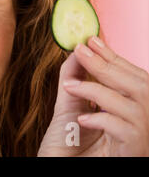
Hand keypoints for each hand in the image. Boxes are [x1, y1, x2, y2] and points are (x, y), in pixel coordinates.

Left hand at [38, 36, 148, 155]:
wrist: (62, 167)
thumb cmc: (70, 142)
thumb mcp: (72, 106)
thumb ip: (76, 78)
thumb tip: (78, 50)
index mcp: (134, 106)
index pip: (130, 75)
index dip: (112, 56)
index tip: (92, 39)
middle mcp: (145, 119)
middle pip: (138, 86)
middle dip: (107, 65)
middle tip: (81, 50)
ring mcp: (143, 135)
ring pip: (134, 105)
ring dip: (98, 90)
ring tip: (69, 86)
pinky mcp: (135, 150)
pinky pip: (125, 129)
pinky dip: (102, 120)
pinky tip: (82, 119)